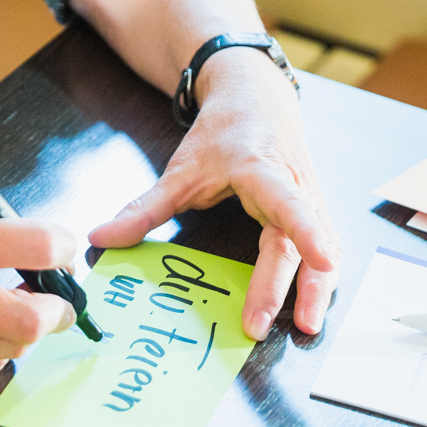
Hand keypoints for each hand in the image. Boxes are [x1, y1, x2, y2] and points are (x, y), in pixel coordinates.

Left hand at [89, 50, 340, 339]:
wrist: (257, 98)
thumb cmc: (222, 134)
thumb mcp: (180, 169)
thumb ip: (144, 208)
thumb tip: (100, 238)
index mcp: (262, 171)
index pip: (287, 203)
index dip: (305, 231)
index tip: (319, 258)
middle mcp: (296, 186)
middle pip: (297, 241)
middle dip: (288, 286)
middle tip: (260, 327)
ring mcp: (312, 200)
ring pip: (327, 248)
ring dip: (319, 290)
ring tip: (308, 328)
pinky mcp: (316, 212)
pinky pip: (326, 249)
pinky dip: (321, 280)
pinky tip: (311, 309)